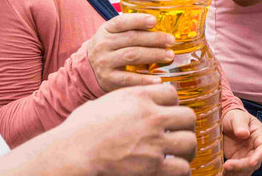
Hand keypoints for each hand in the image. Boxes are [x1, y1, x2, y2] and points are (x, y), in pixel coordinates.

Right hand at [55, 83, 196, 175]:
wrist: (72, 154)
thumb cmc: (78, 131)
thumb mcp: (100, 104)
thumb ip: (120, 101)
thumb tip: (123, 102)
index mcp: (138, 97)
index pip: (172, 93)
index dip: (170, 105)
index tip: (165, 114)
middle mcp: (151, 117)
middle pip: (188, 116)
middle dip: (183, 126)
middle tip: (177, 134)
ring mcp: (155, 143)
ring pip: (189, 142)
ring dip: (185, 149)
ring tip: (178, 154)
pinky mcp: (154, 167)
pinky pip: (182, 168)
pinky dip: (179, 170)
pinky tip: (171, 170)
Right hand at [87, 14, 176, 91]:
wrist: (88, 70)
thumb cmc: (110, 48)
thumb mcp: (113, 34)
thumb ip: (131, 29)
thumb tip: (162, 25)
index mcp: (106, 30)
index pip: (121, 22)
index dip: (138, 20)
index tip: (154, 20)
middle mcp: (103, 45)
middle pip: (131, 39)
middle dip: (154, 39)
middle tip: (171, 40)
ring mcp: (105, 62)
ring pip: (131, 56)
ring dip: (153, 55)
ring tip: (169, 55)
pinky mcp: (109, 79)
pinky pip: (128, 79)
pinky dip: (144, 79)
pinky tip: (158, 79)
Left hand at [221, 108, 261, 175]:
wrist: (225, 122)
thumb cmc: (234, 116)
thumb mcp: (237, 117)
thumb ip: (240, 124)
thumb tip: (243, 133)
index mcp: (259, 136)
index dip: (259, 156)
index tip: (252, 162)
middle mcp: (254, 149)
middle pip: (253, 163)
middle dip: (241, 166)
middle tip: (227, 165)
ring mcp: (245, 157)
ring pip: (245, 170)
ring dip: (235, 173)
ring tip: (223, 170)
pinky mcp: (236, 162)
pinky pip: (235, 172)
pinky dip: (229, 173)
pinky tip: (221, 172)